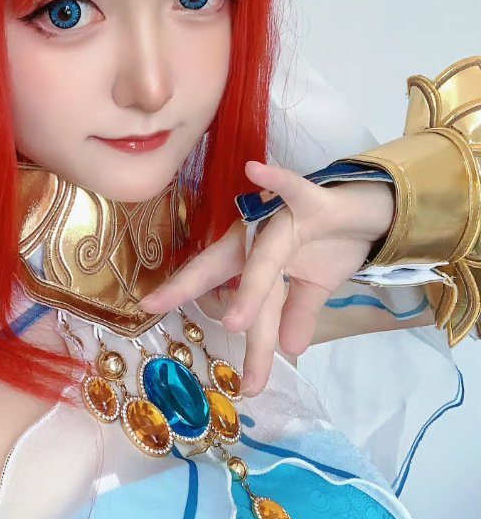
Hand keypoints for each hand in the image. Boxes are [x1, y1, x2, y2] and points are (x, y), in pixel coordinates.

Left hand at [141, 160, 395, 396]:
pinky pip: (296, 189)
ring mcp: (282, 218)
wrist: (371, 211)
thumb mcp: (314, 286)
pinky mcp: (313, 201)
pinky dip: (278, 180)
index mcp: (252, 257)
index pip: (217, 284)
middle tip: (157, 306)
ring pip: (264, 257)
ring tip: (236, 323)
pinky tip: (255, 169)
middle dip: (193, 289)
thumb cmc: (331, 242)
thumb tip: (290, 350)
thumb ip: (296, 314)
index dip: (185, 297)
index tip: (147, 311)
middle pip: (225, 269)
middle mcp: (257, 236)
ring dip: (252, 289)